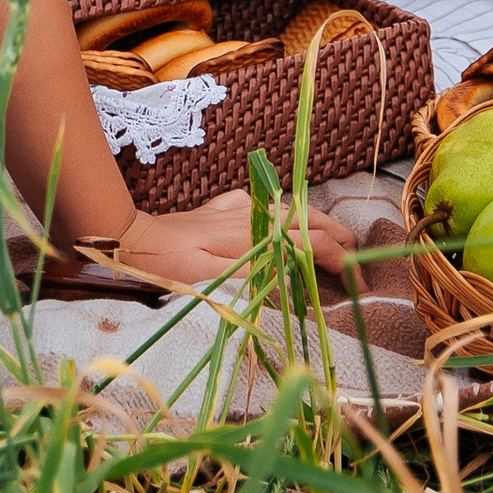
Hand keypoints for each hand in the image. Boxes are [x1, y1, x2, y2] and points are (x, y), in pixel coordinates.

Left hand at [103, 189, 350, 292]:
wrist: (131, 240)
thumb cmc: (169, 265)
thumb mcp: (213, 276)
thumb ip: (258, 267)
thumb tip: (298, 264)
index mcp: (257, 232)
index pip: (314, 242)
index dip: (342, 262)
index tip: (360, 284)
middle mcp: (253, 214)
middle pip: (312, 219)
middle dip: (341, 239)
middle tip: (359, 265)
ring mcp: (238, 209)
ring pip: (293, 211)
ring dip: (319, 226)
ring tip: (336, 244)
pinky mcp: (220, 210)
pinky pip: (263, 207)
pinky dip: (284, 216)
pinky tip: (280, 223)